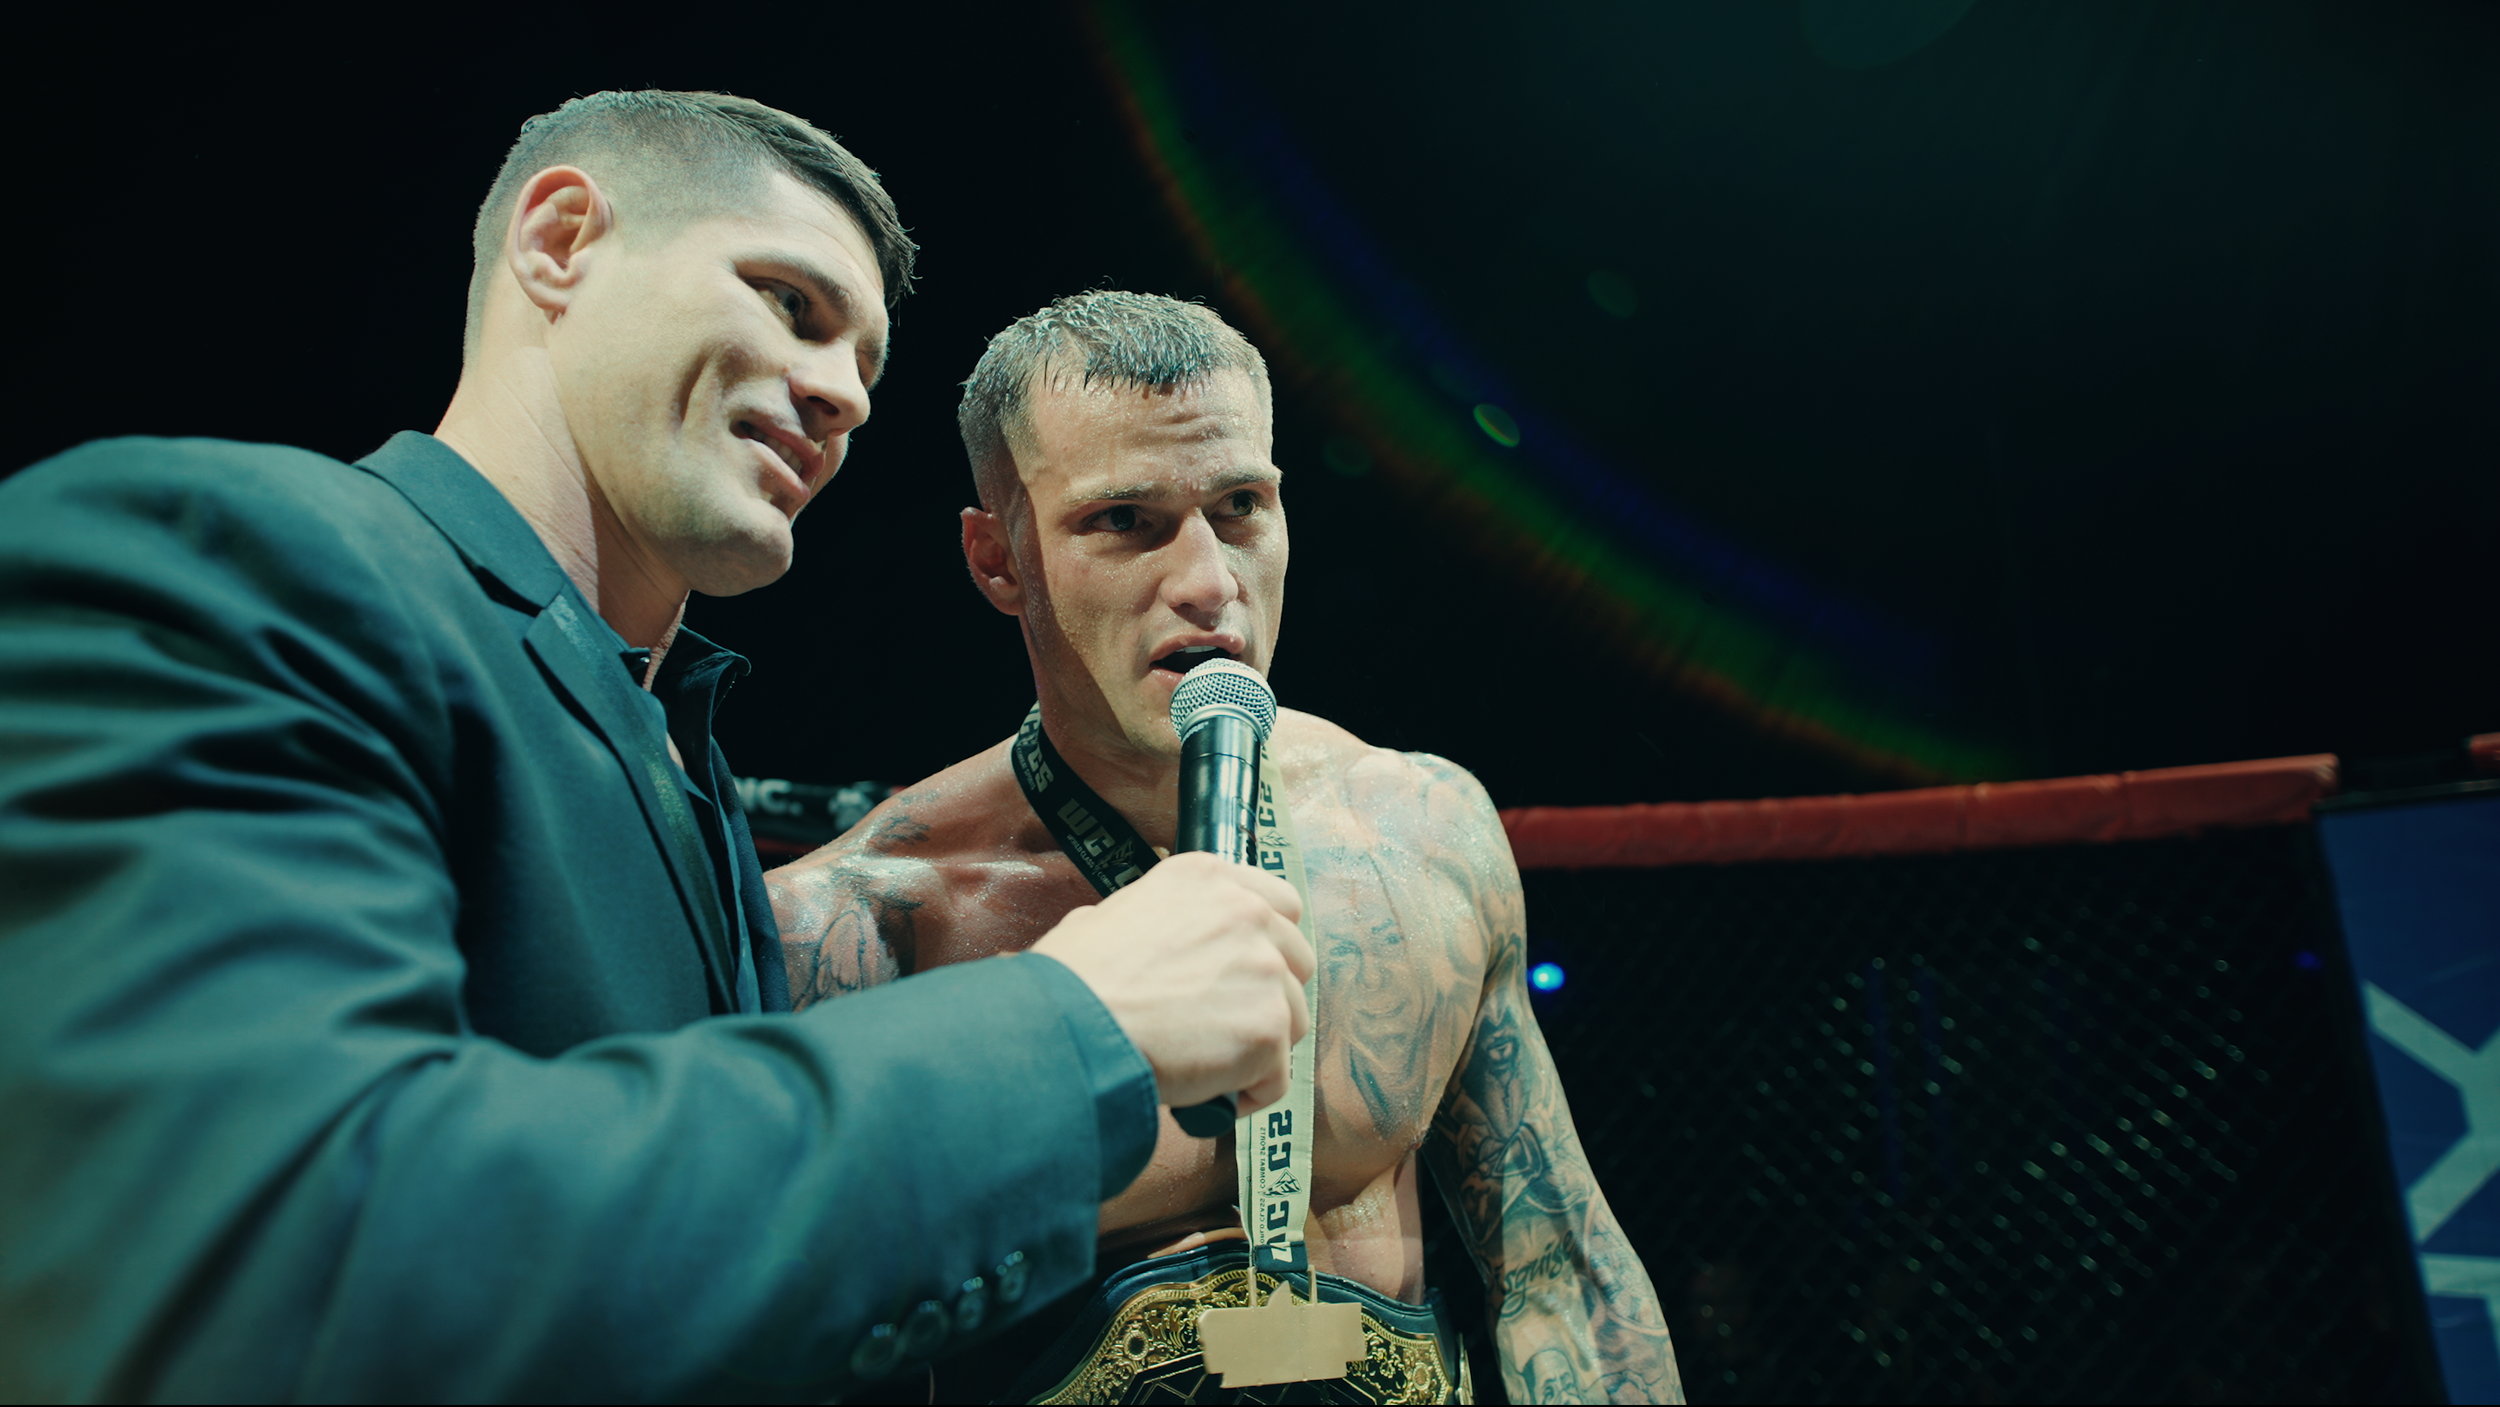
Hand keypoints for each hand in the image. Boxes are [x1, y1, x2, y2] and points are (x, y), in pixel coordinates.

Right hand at [1031, 852, 1313, 1112]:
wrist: (1074, 1026)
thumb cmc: (1074, 979)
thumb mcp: (1110, 916)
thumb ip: (1162, 922)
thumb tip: (1162, 947)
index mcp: (1208, 877)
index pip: (1280, 903)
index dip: (1268, 944)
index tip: (1248, 973)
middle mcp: (1246, 913)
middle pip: (1296, 961)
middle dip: (1269, 996)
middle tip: (1225, 1024)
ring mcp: (1264, 969)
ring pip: (1293, 1020)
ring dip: (1259, 1046)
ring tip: (1210, 1065)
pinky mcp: (1268, 1027)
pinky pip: (1277, 1075)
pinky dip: (1248, 1093)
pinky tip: (1210, 1095)